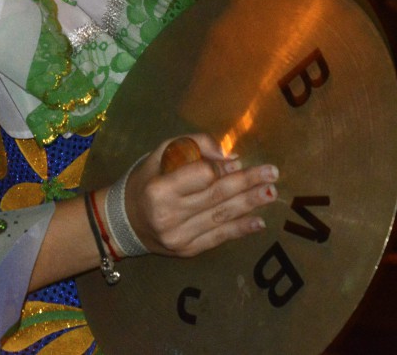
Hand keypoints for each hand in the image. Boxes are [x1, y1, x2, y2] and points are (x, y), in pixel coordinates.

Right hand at [124, 133, 277, 257]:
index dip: (222, 167)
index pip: (201, 176)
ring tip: (271, 193)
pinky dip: (240, 229)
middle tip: (272, 173)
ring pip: (221, 217)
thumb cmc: (145, 181)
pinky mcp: (187, 251)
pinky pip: (219, 237)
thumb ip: (191, 146)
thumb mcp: (159, 155)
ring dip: (250, 204)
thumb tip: (228, 154)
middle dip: (247, 183)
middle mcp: (169, 215)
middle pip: (216, 196)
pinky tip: (258, 222)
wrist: (124, 221)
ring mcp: (179, 236)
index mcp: (159, 188)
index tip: (238, 161)